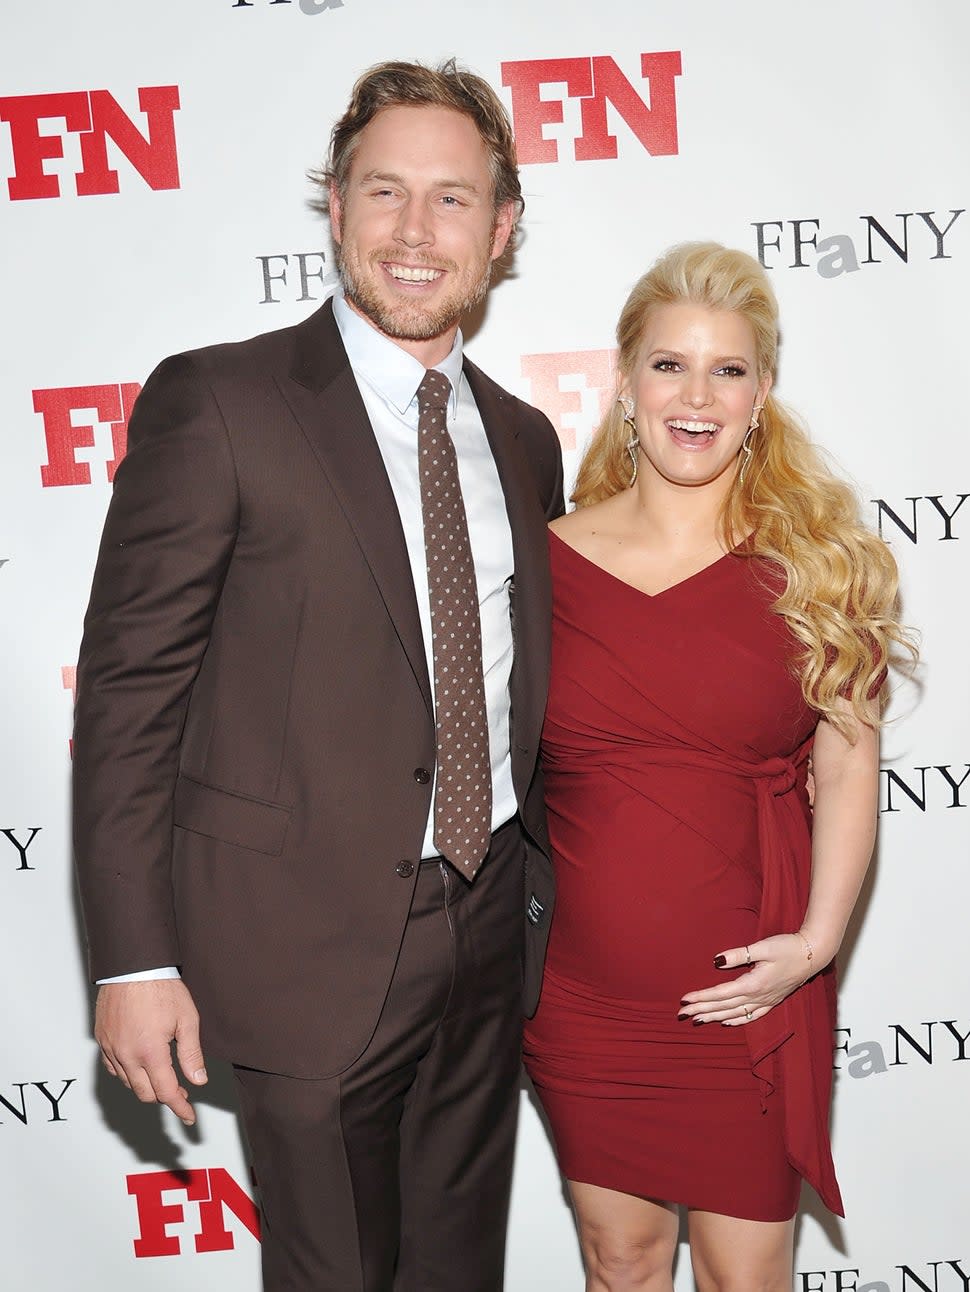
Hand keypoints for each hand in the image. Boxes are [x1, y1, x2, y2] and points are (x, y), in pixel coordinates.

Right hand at [95, 979, 206, 1124]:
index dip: (179, 1107)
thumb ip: (191, 1054)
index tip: (188, 1117)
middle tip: (181, 1090)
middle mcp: (127, 1055)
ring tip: (163, 1074)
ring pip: (128, 1082)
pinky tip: (140, 1064)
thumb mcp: (187, 1020)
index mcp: (150, 1052)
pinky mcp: (102, 1040)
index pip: (166, 1092)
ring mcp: (111, 1048)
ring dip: (146, 1085)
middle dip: (164, 1097)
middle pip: (145, 1093)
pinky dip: (127, 1073)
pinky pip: (113, 1068)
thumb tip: (198, 1080)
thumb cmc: (162, 989)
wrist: (133, 967)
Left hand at [678, 934, 815, 1026]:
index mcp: (753, 984)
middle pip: (724, 1007)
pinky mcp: (773, 1000)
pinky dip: (737, 1020)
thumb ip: (738, 955)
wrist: (813, 954)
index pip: (721, 994)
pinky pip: (752, 1016)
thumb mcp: (762, 947)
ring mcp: (766, 1001)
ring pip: (735, 1014)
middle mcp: (758, 997)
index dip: (701, 997)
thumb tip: (716, 961)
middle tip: (681, 1014)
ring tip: (697, 1020)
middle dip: (702, 1010)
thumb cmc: (788, 947)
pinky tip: (726, 1022)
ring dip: (715, 1017)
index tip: (684, 999)